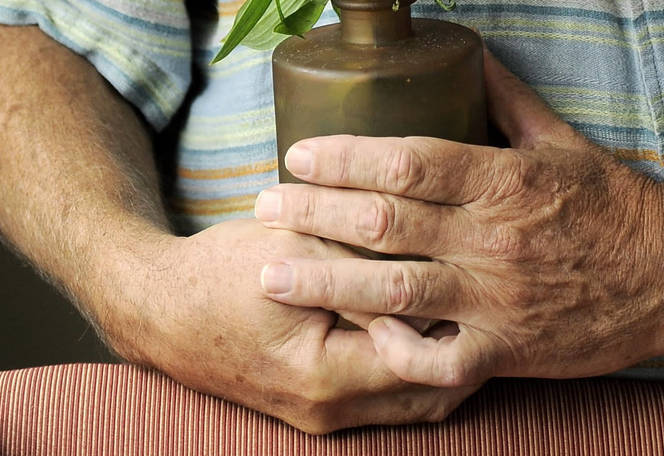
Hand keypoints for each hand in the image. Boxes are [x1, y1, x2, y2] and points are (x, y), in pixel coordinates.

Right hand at [116, 218, 480, 432]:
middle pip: (431, 391)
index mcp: (326, 374)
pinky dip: (418, 366)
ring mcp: (324, 416)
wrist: (160, 310)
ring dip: (449, 359)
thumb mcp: (297, 249)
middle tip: (503, 294)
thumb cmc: (225, 272)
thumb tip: (429, 247)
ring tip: (482, 306)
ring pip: (416, 401)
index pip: (425, 356)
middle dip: (472, 346)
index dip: (465, 316)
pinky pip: (390, 398)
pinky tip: (437, 321)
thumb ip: (362, 257)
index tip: (496, 276)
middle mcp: (330, 410)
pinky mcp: (320, 406)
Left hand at [253, 51, 663, 385]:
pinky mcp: (506, 352)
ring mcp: (495, 299)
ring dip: (324, 280)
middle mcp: (492, 238)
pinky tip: (347, 338)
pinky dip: (389, 350)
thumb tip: (466, 50)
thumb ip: (506, 98)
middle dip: (313, 213)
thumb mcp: (561, 139)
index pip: (408, 161)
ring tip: (270, 272)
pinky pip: (435, 359)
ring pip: (392, 291)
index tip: (298, 153)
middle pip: (385, 223)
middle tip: (259, 206)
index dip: (345, 157)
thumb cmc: (615, 202)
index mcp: (503, 178)